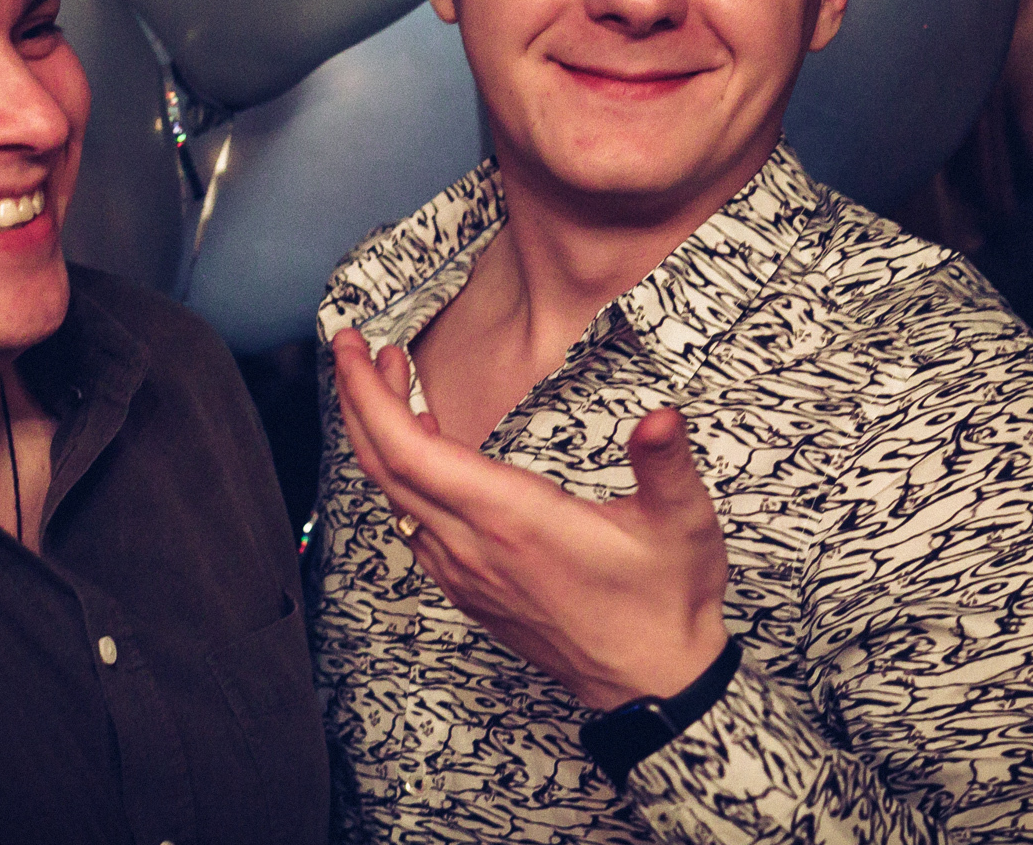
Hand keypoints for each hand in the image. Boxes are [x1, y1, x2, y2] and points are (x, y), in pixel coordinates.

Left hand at [331, 328, 729, 710]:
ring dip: (380, 433)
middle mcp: (474, 547)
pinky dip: (402, 475)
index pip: (410, 452)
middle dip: (359, 399)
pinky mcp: (471, 588)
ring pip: (394, 496)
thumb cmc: (665, 602)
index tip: (352, 348)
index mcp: (512, 519)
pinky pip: (414, 524)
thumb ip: (666, 465)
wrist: (653, 685)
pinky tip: (423, 447)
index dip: (370, 396)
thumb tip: (661, 419)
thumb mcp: (681, 525)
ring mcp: (466, 572)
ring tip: (391, 378)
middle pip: (384, 467)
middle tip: (351, 347)